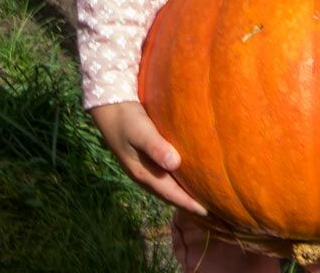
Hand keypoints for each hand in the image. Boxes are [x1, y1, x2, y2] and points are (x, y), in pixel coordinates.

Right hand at [89, 100, 207, 214]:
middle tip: (209, 207)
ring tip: (200, 194)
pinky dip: (176, 179)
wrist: (110, 107)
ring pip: (166, 185)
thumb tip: (176, 164)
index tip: (207, 212)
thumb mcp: (142, 132)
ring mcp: (143, 166)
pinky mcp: (145, 157)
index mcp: (143, 173)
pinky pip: (164, 174)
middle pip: (169, 194)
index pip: (170, 193)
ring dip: (182, 192)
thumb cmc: (127, 120)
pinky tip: (185, 174)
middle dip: (187, 202)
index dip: (188, 203)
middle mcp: (144, 174)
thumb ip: (156, 147)